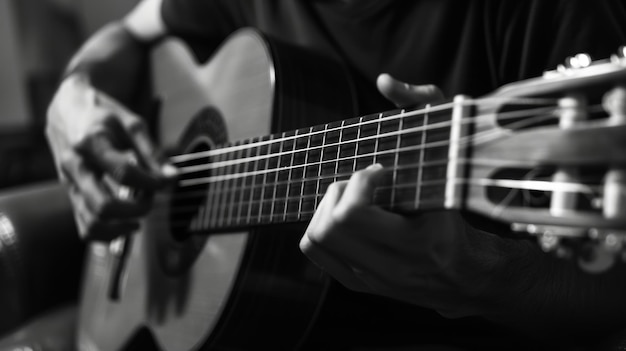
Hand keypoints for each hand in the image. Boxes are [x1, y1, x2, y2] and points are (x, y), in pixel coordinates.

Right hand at [46, 75, 176, 240]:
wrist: (66, 111)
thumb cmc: (102, 115)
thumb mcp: (131, 123)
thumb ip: (152, 151)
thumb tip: (172, 177)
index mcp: (91, 143)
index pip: (124, 173)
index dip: (151, 182)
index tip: (165, 180)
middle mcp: (75, 166)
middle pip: (104, 205)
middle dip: (137, 208)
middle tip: (150, 197)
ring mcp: (69, 185)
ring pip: (92, 222)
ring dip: (123, 226)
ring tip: (140, 213)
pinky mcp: (71, 196)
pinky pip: (86, 228)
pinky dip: (109, 234)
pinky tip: (127, 223)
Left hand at [299, 74, 497, 316]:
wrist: (466, 274)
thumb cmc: (459, 210)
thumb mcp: (451, 155)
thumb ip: (426, 107)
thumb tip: (386, 81)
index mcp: (416, 244)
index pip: (352, 214)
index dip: (360, 181)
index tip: (382, 171)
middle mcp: (390, 269)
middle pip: (329, 226)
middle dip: (340, 191)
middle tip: (364, 182)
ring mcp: (370, 280)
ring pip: (316, 238)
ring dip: (327, 207)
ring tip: (353, 196)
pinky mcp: (358, 284)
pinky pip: (315, 250)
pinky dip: (321, 224)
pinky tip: (345, 213)